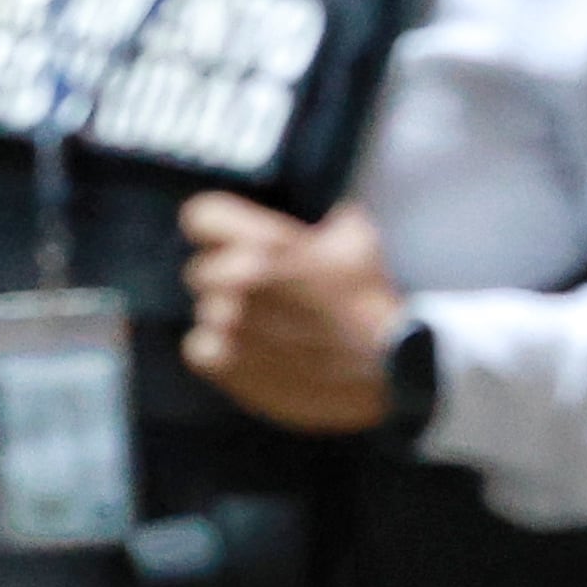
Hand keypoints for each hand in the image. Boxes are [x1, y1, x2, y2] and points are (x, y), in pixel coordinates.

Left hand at [178, 193, 404, 432]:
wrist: (387, 371)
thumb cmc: (371, 304)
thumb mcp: (358, 243)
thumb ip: (329, 221)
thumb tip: (330, 216)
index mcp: (264, 245)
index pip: (200, 216)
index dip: (216, 228)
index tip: (229, 241)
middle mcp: (237, 282)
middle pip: (201, 270)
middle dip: (226, 279)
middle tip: (262, 294)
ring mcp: (228, 326)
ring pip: (205, 311)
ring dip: (229, 318)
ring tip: (267, 329)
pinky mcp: (226, 365)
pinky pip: (200, 349)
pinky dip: (220, 352)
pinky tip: (252, 352)